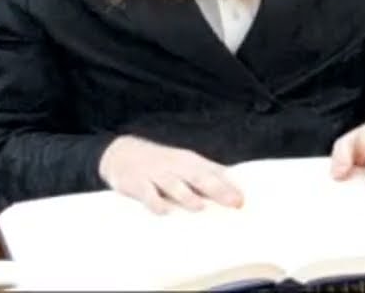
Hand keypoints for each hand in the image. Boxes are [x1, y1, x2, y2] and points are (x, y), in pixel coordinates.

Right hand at [98, 135, 243, 213]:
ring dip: (186, 195)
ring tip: (200, 206)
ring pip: (173, 184)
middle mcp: (175, 166)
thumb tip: (235, 188)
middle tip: (233, 203)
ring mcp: (156, 174)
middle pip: (198, 177)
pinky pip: (147, 193)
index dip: (228, 186)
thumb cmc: (161, 164)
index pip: (212, 172)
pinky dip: (155, 202)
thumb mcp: (184, 164)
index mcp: (189, 162)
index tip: (242, 201)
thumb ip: (207, 174)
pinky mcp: (137, 183)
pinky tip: (163, 211)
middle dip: (217, 189)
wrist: (121, 152)